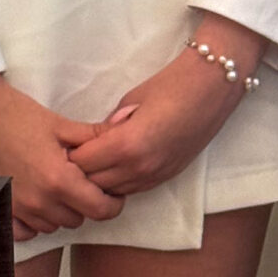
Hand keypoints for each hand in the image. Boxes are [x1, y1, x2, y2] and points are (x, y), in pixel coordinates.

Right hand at [0, 75, 123, 238]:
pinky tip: (35, 199)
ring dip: (60, 211)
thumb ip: (95, 138)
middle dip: (85, 204)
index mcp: (58, 180)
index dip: (113, 202)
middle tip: (82, 181)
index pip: (100, 210)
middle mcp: (38, 202)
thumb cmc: (16, 115)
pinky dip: (33, 221)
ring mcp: (15, 209)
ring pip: (52, 226)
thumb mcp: (61, 124)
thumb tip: (127, 134)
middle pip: (77, 220)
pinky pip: (24, 232)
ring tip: (57, 184)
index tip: (111, 191)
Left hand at [68, 13, 265, 197]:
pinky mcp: (166, 177)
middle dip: (79, 171)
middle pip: (92, 184)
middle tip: (72, 154)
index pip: (81, 163)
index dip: (69, 154)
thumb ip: (108, 126)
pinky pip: (131, 189)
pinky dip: (117, 181)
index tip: (63, 144)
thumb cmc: (172, 84)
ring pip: (111, 192)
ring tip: (92, 160)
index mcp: (127, 144)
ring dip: (98, 180)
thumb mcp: (131, 100)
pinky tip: (114, 165)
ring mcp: (155, 176)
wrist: (214, 87)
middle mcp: (140, 168)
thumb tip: (91, 140)